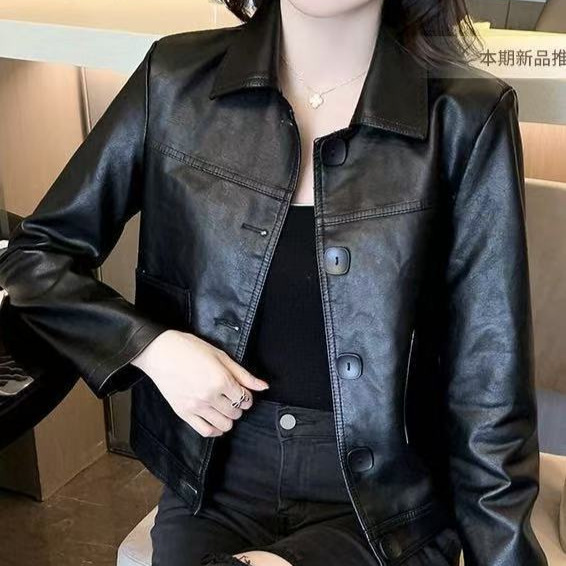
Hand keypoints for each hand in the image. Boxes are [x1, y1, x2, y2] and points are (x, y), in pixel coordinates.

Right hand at [130, 329, 268, 436]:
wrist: (160, 352)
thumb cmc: (190, 349)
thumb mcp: (221, 356)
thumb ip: (243, 374)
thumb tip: (263, 386)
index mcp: (221, 380)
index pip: (245, 399)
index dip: (247, 396)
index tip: (243, 392)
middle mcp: (210, 396)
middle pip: (235, 413)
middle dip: (238, 406)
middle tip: (232, 397)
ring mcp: (196, 406)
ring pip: (224, 425)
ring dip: (228, 418)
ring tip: (223, 407)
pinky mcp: (183, 413)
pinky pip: (205, 431)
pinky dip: (214, 430)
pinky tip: (215, 421)